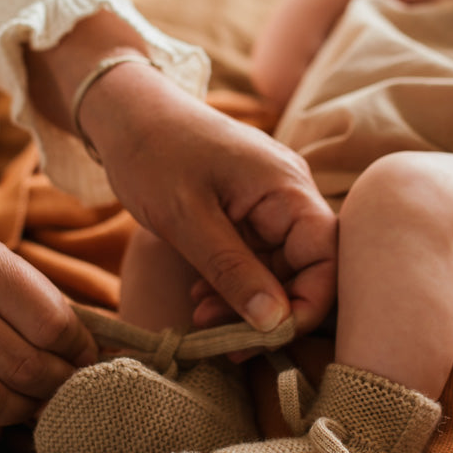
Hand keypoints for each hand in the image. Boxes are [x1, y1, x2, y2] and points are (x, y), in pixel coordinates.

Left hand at [84, 65, 336, 335]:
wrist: (125, 115)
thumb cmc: (153, 153)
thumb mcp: (187, 219)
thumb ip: (232, 270)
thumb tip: (275, 323)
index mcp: (286, 187)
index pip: (327, 256)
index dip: (309, 304)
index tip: (268, 337)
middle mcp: (288, 194)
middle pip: (306, 269)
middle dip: (268, 310)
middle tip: (221, 337)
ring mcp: (269, 204)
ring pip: (278, 270)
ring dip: (245, 303)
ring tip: (202, 317)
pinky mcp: (248, 213)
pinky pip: (256, 259)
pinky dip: (233, 284)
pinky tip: (201, 297)